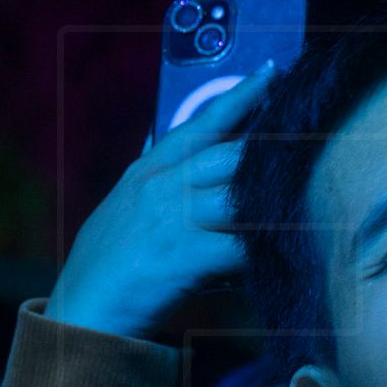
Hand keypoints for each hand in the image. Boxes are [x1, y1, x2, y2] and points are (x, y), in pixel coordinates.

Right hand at [46, 65, 276, 339]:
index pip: (200, 125)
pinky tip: (273, 252)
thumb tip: (168, 143)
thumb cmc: (103, 264)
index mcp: (145, 173)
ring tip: (293, 205)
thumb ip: (150, 176)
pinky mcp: (186, 256)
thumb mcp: (120, 207)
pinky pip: (243, 246)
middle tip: (303, 145)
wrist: (83, 312)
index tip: (272, 74)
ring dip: (271, 204)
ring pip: (244, 197)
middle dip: (272, 153)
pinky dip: (261, 250)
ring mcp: (173, 220)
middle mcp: (161, 188)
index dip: (239, 98)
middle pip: (234, 155)